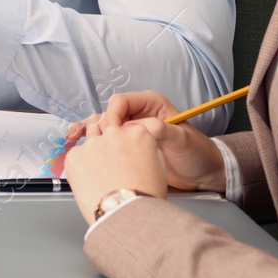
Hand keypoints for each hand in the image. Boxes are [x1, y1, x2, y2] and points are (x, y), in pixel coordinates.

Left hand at [63, 121, 167, 226]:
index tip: (123, 156)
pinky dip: (80, 168)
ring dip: (93, 155)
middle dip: (107, 146)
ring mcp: (92, 143)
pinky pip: (76, 157)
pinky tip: (91, 183)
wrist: (127, 215)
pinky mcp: (75, 155)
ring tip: (101, 177)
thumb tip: (140, 146)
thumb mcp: (159, 167)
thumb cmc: (145, 197)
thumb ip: (147, 149)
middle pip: (106, 131)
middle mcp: (114, 133)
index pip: (127, 129)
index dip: (124, 145)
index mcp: (137, 134)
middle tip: (110, 168)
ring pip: (89, 143)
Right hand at [66, 91, 225, 192]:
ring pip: (103, 127)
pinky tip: (81, 149)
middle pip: (107, 114)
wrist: (204, 175)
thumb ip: (159, 130)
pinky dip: (94, 145)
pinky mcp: (128, 147)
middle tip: (82, 137)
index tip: (110, 132)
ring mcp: (131, 131)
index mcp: (149, 104)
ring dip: (88, 133)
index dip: (112, 116)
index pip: (120, 102)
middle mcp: (137, 114)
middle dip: (93, 124)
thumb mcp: (181, 138)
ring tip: (73, 140)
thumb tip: (135, 129)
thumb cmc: (196, 152)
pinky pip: (107, 142)